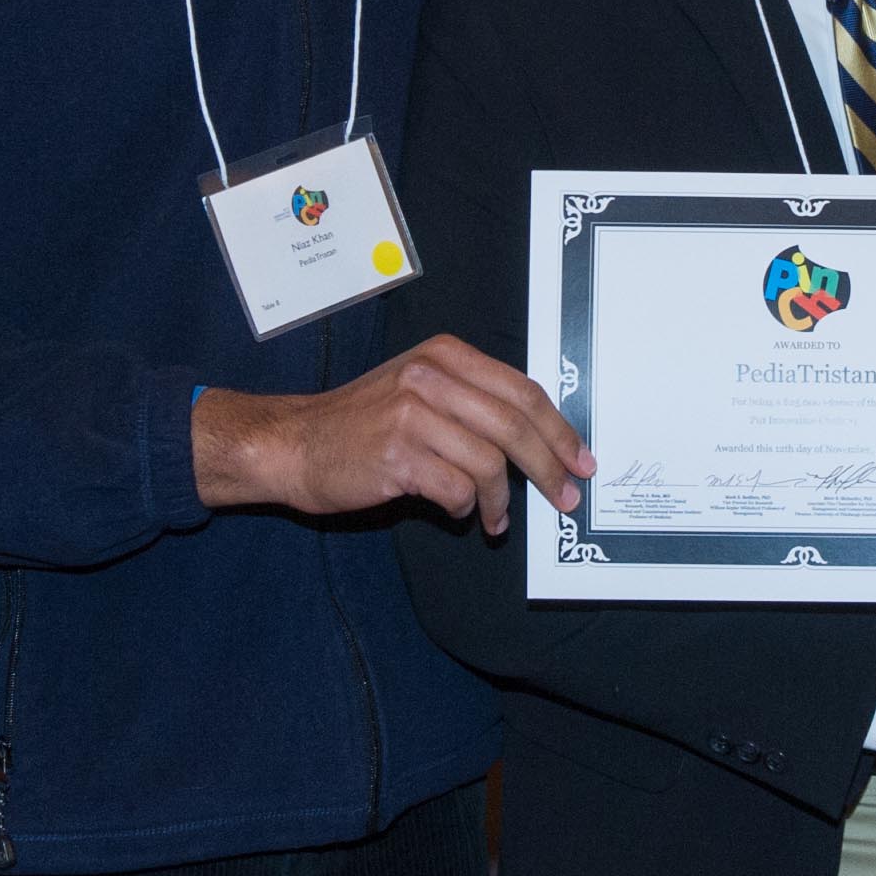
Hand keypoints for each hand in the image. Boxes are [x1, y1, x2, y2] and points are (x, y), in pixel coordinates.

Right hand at [194, 336, 592, 534]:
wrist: (295, 444)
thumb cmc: (362, 423)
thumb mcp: (420, 389)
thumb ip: (475, 402)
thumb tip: (540, 440)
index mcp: (445, 355)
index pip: (523, 391)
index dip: (559, 429)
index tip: (580, 459)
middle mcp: (431, 376)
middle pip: (515, 424)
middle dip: (549, 466)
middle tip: (566, 497)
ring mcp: (412, 413)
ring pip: (490, 461)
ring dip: (502, 500)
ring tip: (497, 520)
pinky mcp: (397, 454)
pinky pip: (457, 489)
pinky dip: (466, 508)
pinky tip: (458, 513)